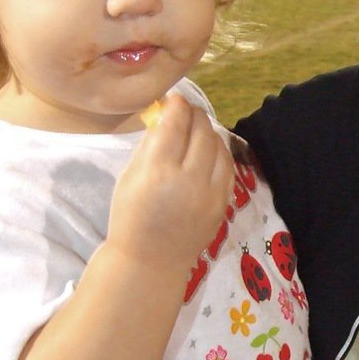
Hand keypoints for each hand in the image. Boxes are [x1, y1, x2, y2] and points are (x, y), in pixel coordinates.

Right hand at [109, 95, 232, 274]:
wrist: (151, 261)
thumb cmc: (131, 217)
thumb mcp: (129, 177)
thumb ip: (150, 145)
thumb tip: (166, 116)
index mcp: (159, 171)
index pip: (176, 122)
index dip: (177, 104)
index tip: (174, 99)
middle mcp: (189, 179)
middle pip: (202, 130)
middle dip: (194, 114)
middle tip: (186, 111)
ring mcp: (211, 193)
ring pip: (219, 145)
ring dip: (209, 131)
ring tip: (197, 129)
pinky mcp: (224, 203)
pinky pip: (228, 166)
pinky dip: (220, 152)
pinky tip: (209, 150)